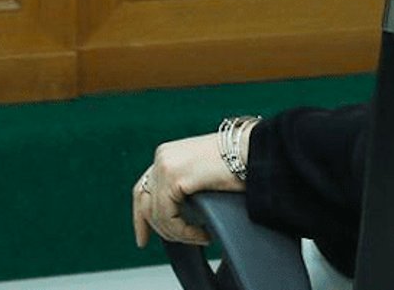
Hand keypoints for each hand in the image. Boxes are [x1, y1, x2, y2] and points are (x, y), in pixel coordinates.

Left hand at [132, 131, 244, 247]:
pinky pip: (169, 217)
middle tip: (166, 243)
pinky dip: (184, 232)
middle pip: (143, 202)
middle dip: (152, 228)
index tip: (143, 238)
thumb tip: (178, 214)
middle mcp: (162, 157)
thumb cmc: (239, 162)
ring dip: (178, 233)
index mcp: (167, 154)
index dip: (140, 216)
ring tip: (199, 237)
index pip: (143, 188)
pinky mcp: (175, 177)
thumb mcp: (202, 173)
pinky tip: (202, 234)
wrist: (254, 150)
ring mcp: (165, 166)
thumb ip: (184, 187)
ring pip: (157, 215)